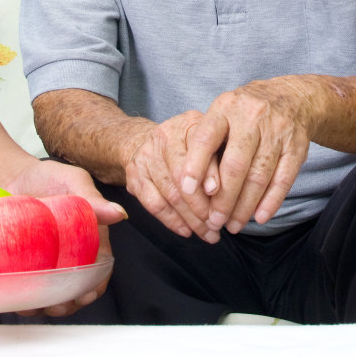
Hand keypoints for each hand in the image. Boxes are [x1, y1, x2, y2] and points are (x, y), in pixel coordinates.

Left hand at [0, 157, 124, 315]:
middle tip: (56, 306)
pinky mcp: (22, 266)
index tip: (84, 295)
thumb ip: (93, 199)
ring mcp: (44, 263)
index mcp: (88, 239)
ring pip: (50, 294)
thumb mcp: (73, 182)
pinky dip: (22, 299)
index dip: (94, 287)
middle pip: (74, 289)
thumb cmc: (45, 176)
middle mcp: (68, 255)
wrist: (8, 175)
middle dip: (68, 304)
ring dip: (44, 306)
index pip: (98, 270)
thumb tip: (119, 214)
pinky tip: (17, 300)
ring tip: (34, 307)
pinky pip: (25, 289)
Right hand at [121, 111, 228, 242]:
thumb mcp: (213, 144)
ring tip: (208, 234)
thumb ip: (219, 162)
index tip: (222, 201)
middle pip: (182, 176)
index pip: (200, 150)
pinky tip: (187, 231)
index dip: (210, 177)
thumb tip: (215, 189)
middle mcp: (165, 135)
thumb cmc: (194, 146)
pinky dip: (172, 221)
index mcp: (189, 122)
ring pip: (170, 194)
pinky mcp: (134, 174)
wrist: (149, 141)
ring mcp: (146, 154)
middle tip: (218, 226)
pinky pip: (154, 203)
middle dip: (202, 206)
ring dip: (191, 219)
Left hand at [180, 77, 315, 234]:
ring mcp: (278, 130)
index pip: (206, 138)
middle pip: (235, 165)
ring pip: (259, 176)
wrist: (291, 97)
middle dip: (223, 199)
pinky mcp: (298, 146)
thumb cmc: (244, 114)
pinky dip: (271, 202)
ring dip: (245, 207)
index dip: (194, 166)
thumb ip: (205, 144)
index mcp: (226, 107)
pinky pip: (284, 179)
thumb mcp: (221, 115)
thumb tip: (190, 186)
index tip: (185, 191)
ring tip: (233, 225)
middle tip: (213, 221)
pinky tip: (260, 217)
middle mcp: (252, 116)